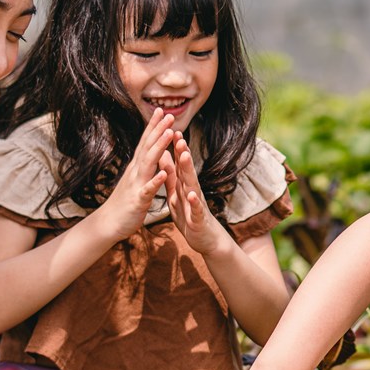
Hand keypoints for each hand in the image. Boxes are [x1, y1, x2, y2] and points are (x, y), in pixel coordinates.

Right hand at [90, 110, 174, 242]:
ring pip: (149, 163)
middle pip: (148, 147)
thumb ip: (142, 165)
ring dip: (159, 147)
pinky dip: (155, 181)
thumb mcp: (135, 179)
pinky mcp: (138, 200)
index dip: (153, 126)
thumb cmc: (124, 202)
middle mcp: (135, 172)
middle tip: (168, 114)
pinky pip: (148, 190)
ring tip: (170, 133)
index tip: (161, 111)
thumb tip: (149, 151)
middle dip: (158, 130)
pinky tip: (164, 173)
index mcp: (137, 167)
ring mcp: (136, 184)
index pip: (146, 142)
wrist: (108, 223)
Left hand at [162, 134, 230, 257]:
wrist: (206, 239)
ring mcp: (196, 203)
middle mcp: (191, 190)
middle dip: (182, 153)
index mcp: (183, 185)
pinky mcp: (198, 218)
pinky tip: (192, 195)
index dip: (175, 148)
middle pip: (186, 169)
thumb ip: (171, 176)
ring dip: (188, 170)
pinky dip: (194, 202)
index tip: (170, 130)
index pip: (179, 164)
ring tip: (184, 156)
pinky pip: (196, 209)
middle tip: (178, 136)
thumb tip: (164, 156)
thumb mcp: (176, 193)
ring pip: (192, 184)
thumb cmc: (189, 215)